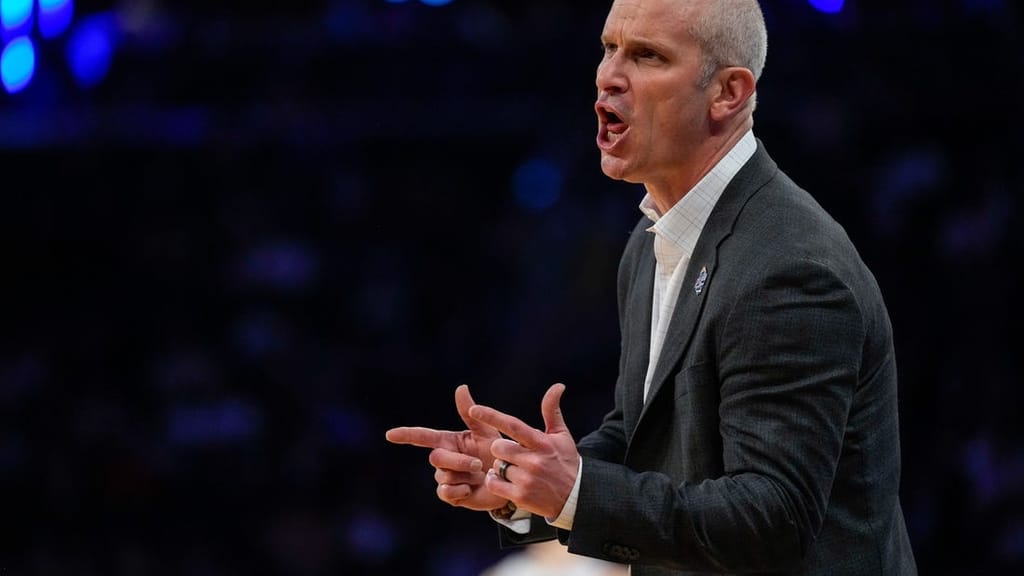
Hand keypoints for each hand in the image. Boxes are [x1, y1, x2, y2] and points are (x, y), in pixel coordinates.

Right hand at [385, 384, 506, 510]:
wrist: (510, 479)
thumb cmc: (497, 453)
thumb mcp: (485, 431)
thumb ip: (470, 412)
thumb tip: (461, 387)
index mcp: (449, 441)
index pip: (422, 437)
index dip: (406, 435)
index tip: (390, 434)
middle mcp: (444, 459)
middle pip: (436, 458)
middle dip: (458, 461)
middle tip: (478, 464)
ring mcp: (446, 478)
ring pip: (444, 476)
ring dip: (465, 476)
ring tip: (480, 475)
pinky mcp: (451, 495)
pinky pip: (446, 492)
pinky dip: (461, 490)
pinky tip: (472, 489)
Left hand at [470, 383, 579, 519]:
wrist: (575, 497)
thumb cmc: (565, 461)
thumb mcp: (561, 436)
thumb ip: (552, 410)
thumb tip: (558, 386)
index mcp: (541, 442)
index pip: (513, 425)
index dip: (491, 416)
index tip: (474, 409)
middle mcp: (534, 460)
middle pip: (498, 446)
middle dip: (501, 449)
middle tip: (513, 455)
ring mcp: (527, 479)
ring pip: (496, 466)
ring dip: (500, 467)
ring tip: (514, 470)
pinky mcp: (521, 496)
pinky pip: (494, 483)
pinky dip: (495, 481)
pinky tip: (505, 481)